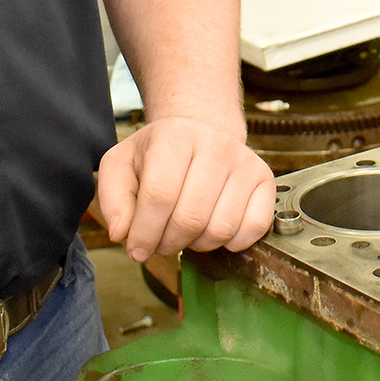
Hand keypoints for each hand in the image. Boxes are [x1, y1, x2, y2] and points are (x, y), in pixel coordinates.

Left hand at [97, 116, 275, 263]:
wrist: (202, 132)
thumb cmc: (159, 154)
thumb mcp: (122, 164)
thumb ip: (113, 198)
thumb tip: (122, 233)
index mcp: (175, 136)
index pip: (160, 195)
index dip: (145, 232)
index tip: (136, 248)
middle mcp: (216, 144)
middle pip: (190, 217)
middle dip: (168, 243)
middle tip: (160, 242)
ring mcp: (245, 162)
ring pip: (220, 228)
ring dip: (197, 245)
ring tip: (185, 233)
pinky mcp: (266, 180)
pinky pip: (253, 228)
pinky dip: (231, 242)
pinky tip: (214, 230)